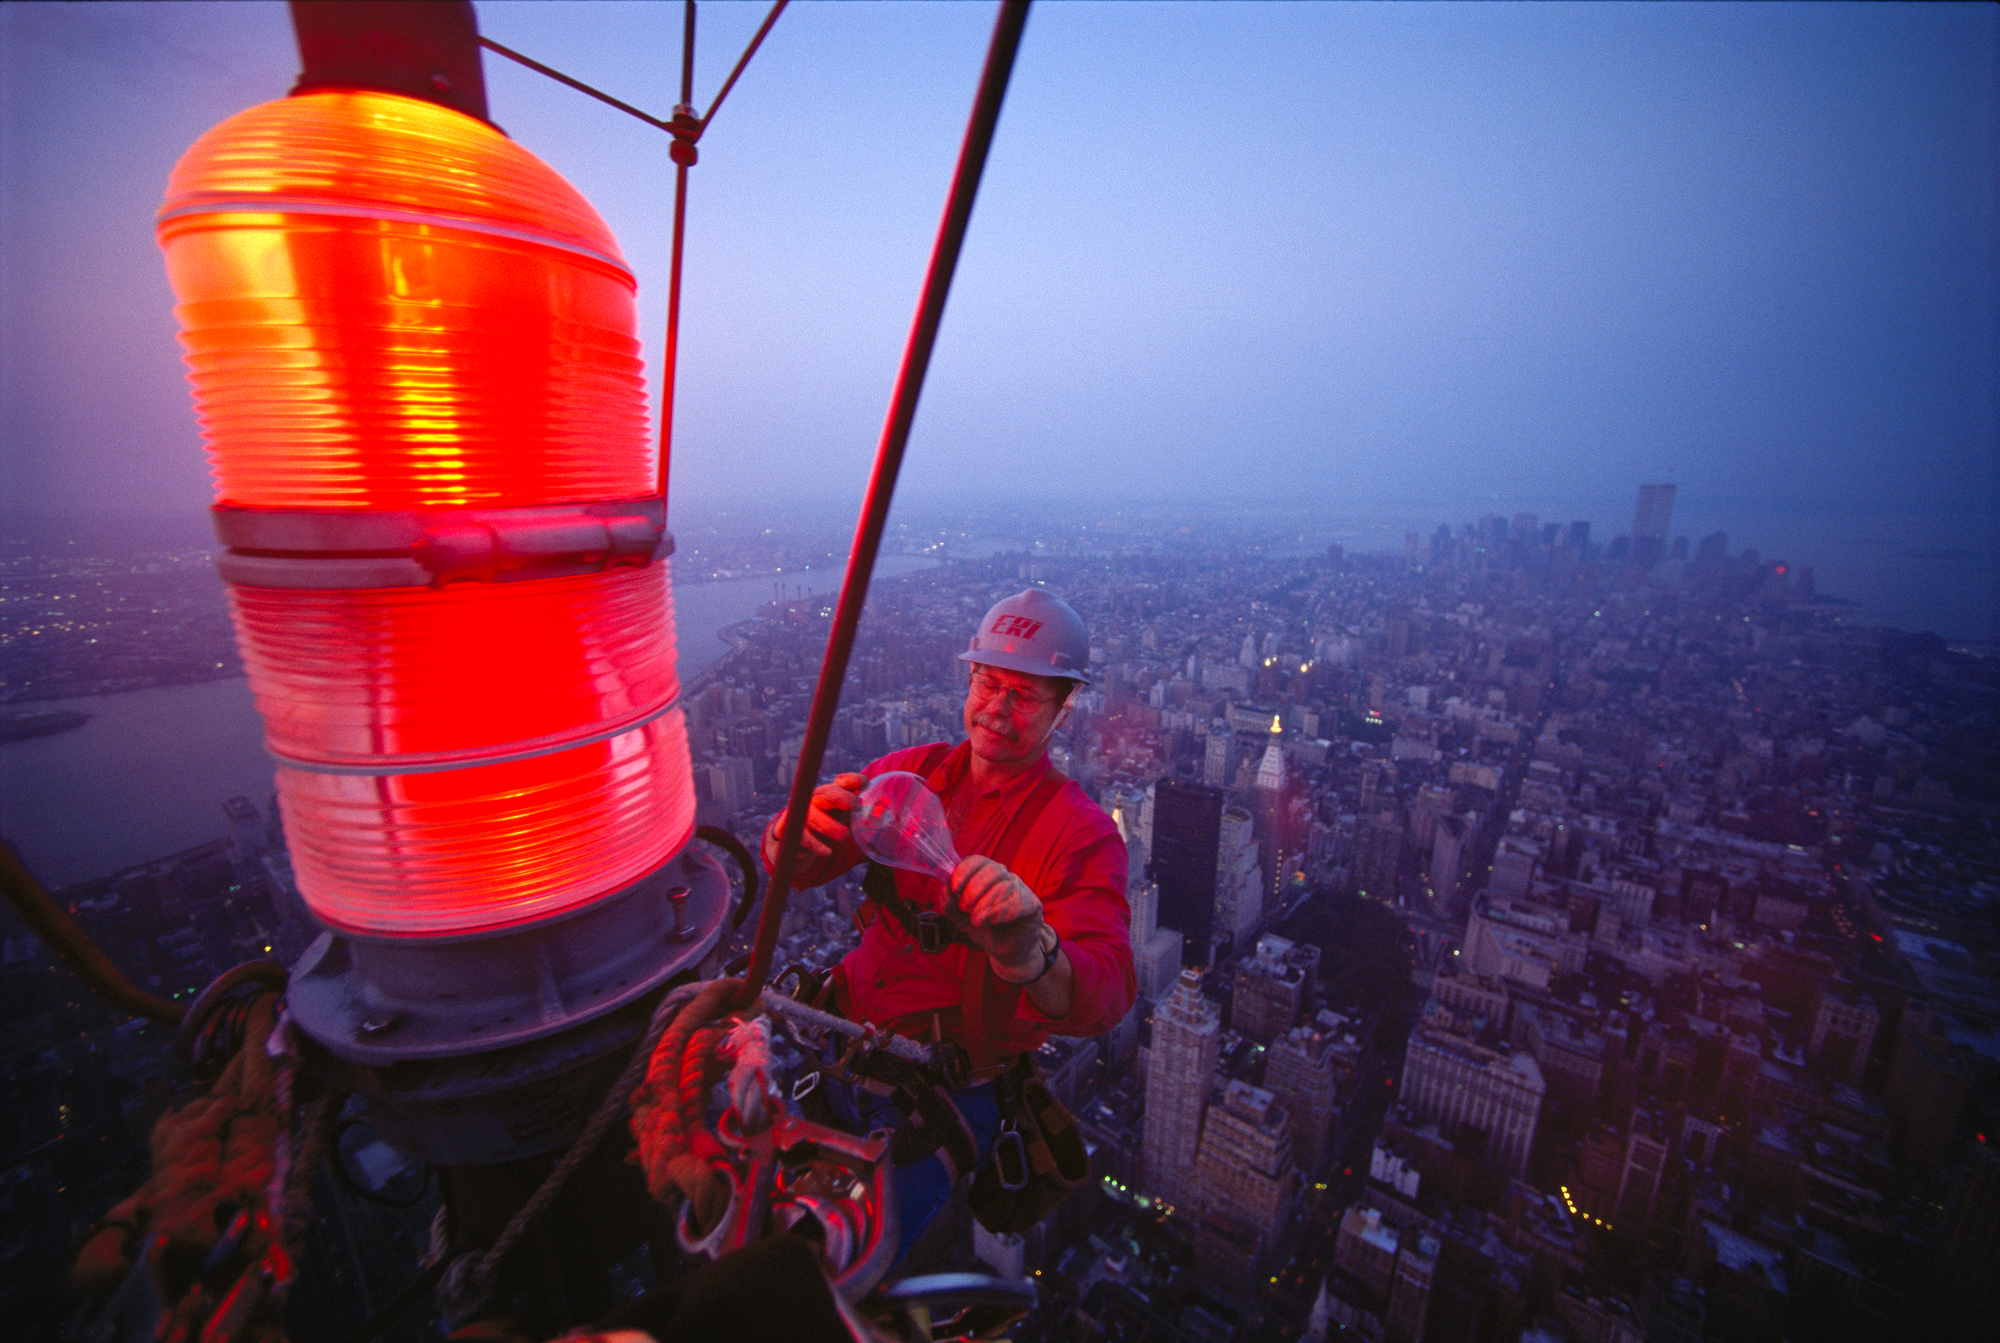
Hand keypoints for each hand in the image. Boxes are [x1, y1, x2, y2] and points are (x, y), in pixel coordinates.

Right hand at [765, 772, 866, 865]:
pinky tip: (826, 851)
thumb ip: (860, 814)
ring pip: (813, 816)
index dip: (851, 780)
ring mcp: (803, 814)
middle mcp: (815, 800)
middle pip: (825, 793)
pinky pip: (803, 836)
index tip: (863, 781)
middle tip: (852, 803)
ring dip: (828, 825)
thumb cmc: (827, 823)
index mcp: (830, 794)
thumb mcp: (842, 817)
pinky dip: (816, 845)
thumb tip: (880, 814)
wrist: (799, 841)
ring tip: (842, 835)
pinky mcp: (791, 830)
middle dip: (839, 796)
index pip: (840, 782)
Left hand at [947, 855, 1046, 976]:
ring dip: (985, 905)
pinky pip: (1017, 901)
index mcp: (986, 876)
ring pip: (1003, 885)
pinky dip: (1001, 913)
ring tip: (978, 920)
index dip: (964, 870)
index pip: (977, 860)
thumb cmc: (985, 930)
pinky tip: (995, 922)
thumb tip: (945, 887)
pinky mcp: (1032, 904)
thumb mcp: (960, 918)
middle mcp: (1005, 877)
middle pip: (991, 870)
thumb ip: (949, 903)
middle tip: (965, 909)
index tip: (955, 887)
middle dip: (972, 891)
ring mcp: (1020, 889)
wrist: (1005, 951)